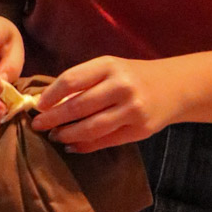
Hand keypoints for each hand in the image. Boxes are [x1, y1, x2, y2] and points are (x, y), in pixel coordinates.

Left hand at [32, 55, 178, 152]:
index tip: (38, 105)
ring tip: (55, 136)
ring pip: (90, 128)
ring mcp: (132, 109)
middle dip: (53, 118)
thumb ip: (84, 82)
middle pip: (78, 106)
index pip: (71, 80)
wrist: (174, 87)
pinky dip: (85, 146)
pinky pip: (105, 141)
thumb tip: (47, 102)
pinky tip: (72, 145)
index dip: (51, 95)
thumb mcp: (110, 68)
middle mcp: (121, 86)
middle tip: (38, 125)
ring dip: (67, 134)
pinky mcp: (139, 130)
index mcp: (109, 66)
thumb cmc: (132, 76)